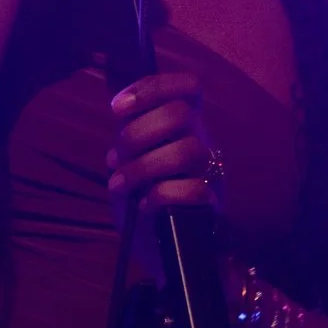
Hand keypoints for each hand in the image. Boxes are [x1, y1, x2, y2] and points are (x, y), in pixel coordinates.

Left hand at [105, 70, 221, 217]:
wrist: (159, 241)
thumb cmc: (143, 191)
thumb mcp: (133, 155)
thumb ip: (131, 130)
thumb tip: (122, 110)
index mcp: (185, 124)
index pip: (189, 86)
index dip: (153, 87)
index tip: (117, 107)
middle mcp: (202, 140)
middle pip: (180, 114)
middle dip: (138, 133)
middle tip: (116, 156)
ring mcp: (209, 171)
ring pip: (186, 150)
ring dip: (142, 167)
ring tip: (118, 183)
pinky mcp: (210, 203)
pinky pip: (193, 190)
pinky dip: (160, 196)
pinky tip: (143, 205)